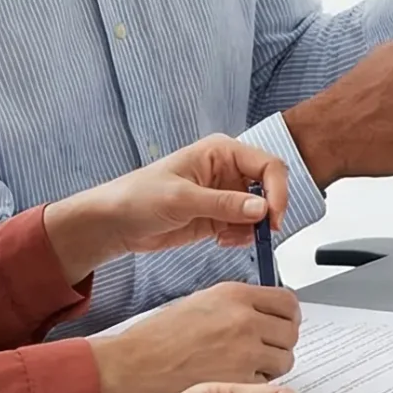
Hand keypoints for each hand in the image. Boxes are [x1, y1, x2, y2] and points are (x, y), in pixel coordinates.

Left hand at [42, 135, 288, 282]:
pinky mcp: (219, 216)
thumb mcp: (182, 199)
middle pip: (269, 188)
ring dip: (252, 228)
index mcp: (221, 152)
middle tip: (262, 232)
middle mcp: (227, 171)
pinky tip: (221, 240)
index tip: (274, 216)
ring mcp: (224, 195)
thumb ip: (224, 204)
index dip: (277, 190)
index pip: (267, 165)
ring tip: (228, 237)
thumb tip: (262, 208)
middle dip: (268, 212)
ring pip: (260, 211)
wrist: (115, 223)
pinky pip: (245, 227)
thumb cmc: (137, 197)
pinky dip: (241, 237)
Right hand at [88, 282, 300, 392]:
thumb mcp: (201, 302)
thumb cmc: (156, 338)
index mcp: (236, 295)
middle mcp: (245, 320)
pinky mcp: (239, 382)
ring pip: (284, 360)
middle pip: (290, 332)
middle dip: (280, 342)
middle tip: (264, 349)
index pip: (288, 303)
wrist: (131, 367)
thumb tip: (264, 311)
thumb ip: (238, 305)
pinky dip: (256, 385)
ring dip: (271, 365)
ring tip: (245, 367)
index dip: (288, 316)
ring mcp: (245, 352)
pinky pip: (266, 384)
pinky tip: (234, 381)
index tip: (283, 323)